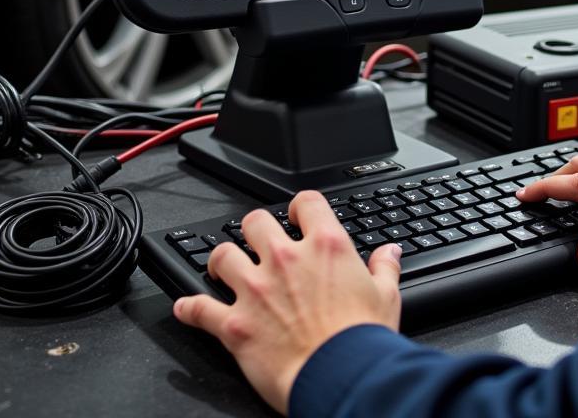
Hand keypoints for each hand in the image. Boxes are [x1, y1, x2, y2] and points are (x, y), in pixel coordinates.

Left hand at [173, 190, 402, 414]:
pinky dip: (191, 308)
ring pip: (222, 255)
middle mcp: (286, 260)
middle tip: (258, 242)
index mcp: (326, 246)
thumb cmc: (362, 339)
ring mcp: (256, 290)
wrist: (341, 377)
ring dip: (221, 261)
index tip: (298, 215)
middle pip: (254, 222)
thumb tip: (389, 252)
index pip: (306, 202)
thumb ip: (384, 268)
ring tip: (223, 268)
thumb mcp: (386, 296)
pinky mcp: (235, 325)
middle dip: (254, 230)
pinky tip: (187, 307)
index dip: (300, 206)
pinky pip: (200, 309)